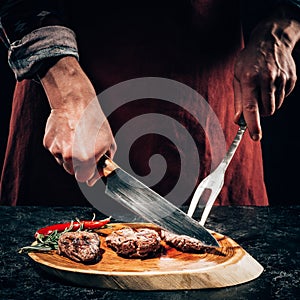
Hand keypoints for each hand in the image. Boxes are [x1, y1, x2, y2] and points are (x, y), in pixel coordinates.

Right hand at [40, 57, 116, 185]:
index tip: (90, 167)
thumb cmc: (95, 122)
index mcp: (86, 159)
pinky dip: (61, 147)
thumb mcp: (109, 143)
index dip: (88, 173)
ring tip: (76, 140)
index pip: (83, 178)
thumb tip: (93, 179)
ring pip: (63, 163)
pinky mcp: (48, 144)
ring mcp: (57, 150)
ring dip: (69, 157)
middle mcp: (70, 157)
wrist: (75, 103)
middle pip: (72, 172)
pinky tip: (68, 134)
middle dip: (79, 165)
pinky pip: (56, 152)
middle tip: (84, 149)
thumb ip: (103, 164)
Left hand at [234, 5, 299, 140]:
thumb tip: (238, 120)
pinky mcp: (291, 79)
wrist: (271, 40)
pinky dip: (277, 96)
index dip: (253, 124)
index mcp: (250, 79)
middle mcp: (267, 79)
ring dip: (268, 105)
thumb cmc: (249, 60)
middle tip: (255, 100)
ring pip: (276, 107)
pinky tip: (272, 83)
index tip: (255, 137)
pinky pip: (283, 98)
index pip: (252, 107)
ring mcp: (281, 78)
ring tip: (263, 89)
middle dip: (260, 112)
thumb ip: (238, 100)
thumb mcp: (237, 77)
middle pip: (266, 111)